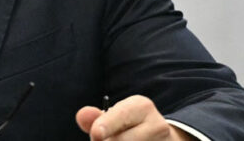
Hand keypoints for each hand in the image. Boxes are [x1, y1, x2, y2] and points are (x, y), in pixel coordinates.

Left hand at [76, 95, 195, 139]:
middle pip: (123, 139)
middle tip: (101, 139)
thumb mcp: (114, 118)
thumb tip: (81, 115)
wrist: (162, 139)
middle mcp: (157, 123)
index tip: (96, 134)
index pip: (121, 115)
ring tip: (122, 140)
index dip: (106, 125)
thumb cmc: (129, 126)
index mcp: (141, 106)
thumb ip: (96, 119)